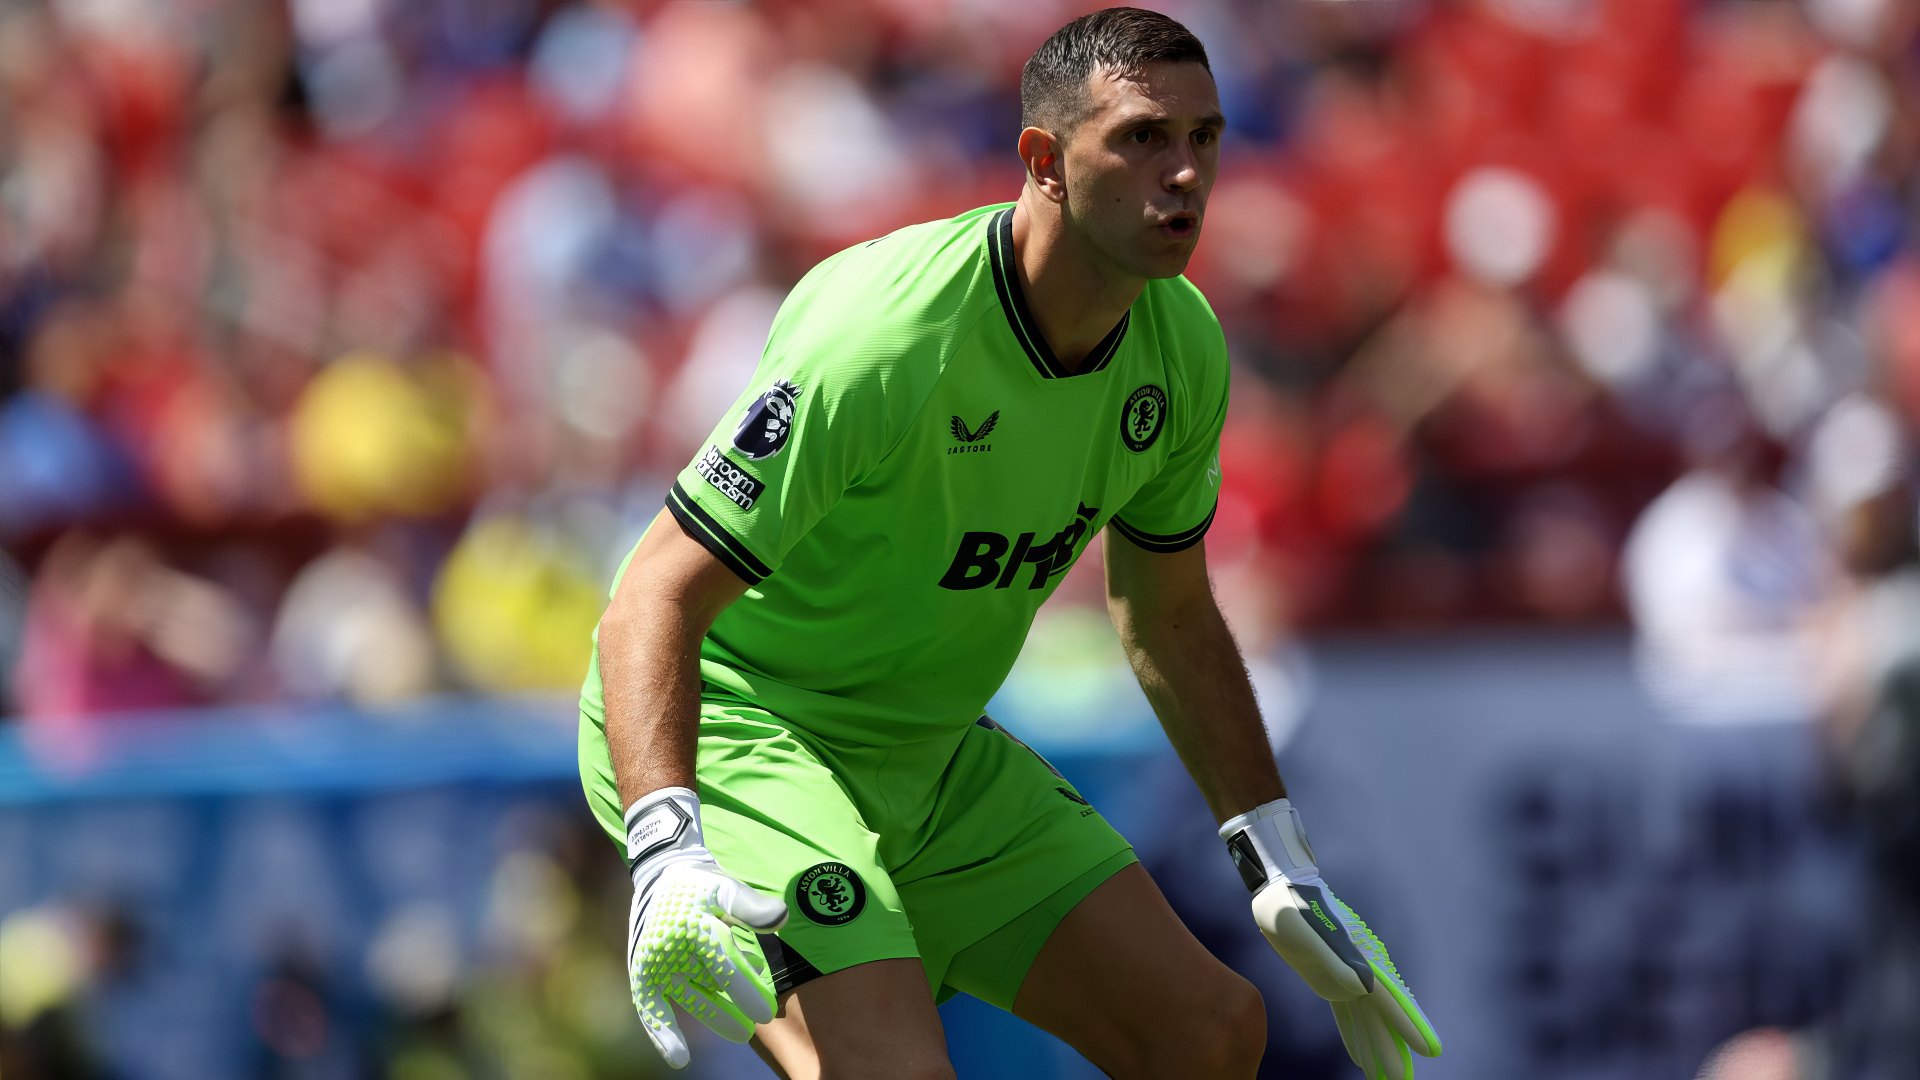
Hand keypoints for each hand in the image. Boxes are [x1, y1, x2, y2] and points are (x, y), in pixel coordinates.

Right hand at [625, 788, 788, 1069]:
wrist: (663, 874)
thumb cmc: (701, 882)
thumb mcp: (726, 886)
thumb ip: (752, 906)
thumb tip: (782, 917)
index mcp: (693, 924)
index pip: (723, 965)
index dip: (745, 990)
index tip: (766, 1011)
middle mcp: (672, 945)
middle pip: (709, 985)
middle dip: (736, 1006)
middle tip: (759, 1023)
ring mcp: (656, 960)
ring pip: (691, 996)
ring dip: (715, 1015)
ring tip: (741, 1032)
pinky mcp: (644, 971)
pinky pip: (651, 1006)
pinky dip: (661, 1032)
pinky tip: (678, 1058)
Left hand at [1219, 799, 1441, 1078]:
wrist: (1282, 887)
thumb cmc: (1294, 906)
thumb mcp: (1306, 930)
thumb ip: (1333, 958)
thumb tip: (1359, 988)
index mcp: (1361, 959)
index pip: (1392, 998)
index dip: (1411, 1024)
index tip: (1432, 1050)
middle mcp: (1363, 971)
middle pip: (1385, 1017)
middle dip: (1396, 1049)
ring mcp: (1350, 976)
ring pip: (1369, 1020)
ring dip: (1378, 1048)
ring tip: (1386, 1078)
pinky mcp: (1333, 980)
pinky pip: (1348, 1014)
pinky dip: (1355, 1035)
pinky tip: (1359, 1056)